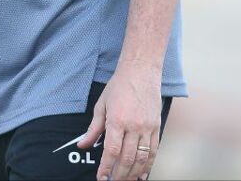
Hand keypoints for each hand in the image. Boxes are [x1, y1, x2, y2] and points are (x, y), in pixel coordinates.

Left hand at [78, 62, 161, 180]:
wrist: (141, 71)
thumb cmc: (119, 86)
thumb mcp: (101, 105)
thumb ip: (93, 129)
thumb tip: (83, 144)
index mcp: (117, 120)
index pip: (111, 151)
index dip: (106, 167)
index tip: (101, 178)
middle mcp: (134, 125)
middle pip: (127, 158)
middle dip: (119, 174)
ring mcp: (147, 127)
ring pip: (141, 157)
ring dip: (133, 173)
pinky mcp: (157, 126)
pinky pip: (153, 150)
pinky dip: (148, 164)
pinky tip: (142, 173)